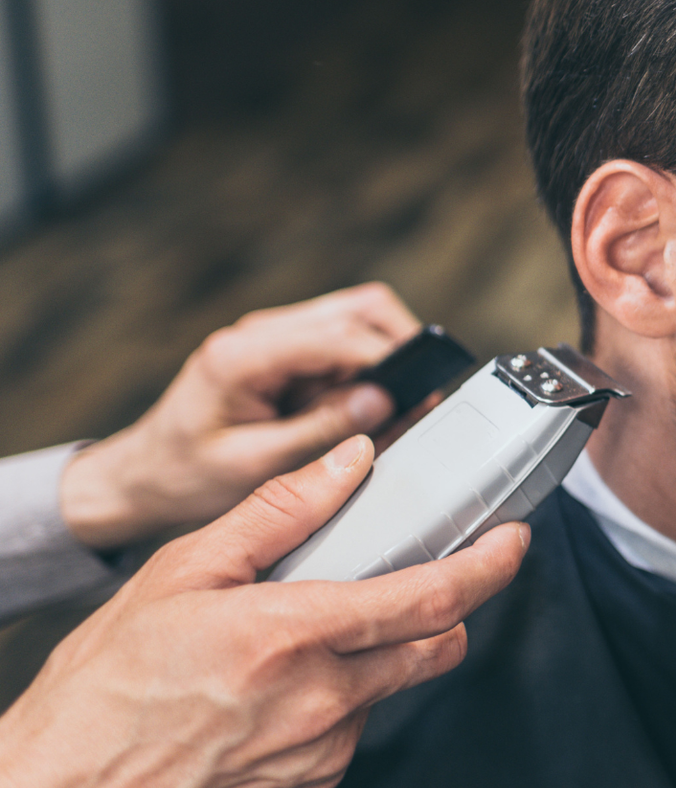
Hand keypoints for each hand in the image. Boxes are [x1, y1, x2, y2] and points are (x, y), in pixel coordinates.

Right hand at [0, 435, 528, 787]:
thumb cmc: (103, 694)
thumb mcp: (180, 574)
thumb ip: (279, 511)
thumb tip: (350, 462)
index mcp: (293, 636)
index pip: (432, 597)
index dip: (491, 565)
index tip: (514, 539)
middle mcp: (321, 700)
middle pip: (436, 645)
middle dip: (448, 607)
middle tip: (422, 577)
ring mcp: (321, 752)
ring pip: (391, 687)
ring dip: (374, 656)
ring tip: (297, 642)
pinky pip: (351, 729)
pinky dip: (335, 700)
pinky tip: (272, 693)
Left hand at [59, 283, 422, 549]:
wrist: (141, 478)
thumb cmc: (184, 477)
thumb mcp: (254, 467)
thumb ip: (320, 431)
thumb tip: (383, 401)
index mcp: (243, 356)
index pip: (340, 336)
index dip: (391, 364)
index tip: (423, 397)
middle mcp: (259, 333)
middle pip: (359, 310)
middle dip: (400, 349)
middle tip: (419, 399)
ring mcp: (272, 337)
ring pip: (357, 318)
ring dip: (384, 358)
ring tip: (391, 408)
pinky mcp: (282, 351)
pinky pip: (341, 343)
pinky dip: (364, 369)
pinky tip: (362, 409)